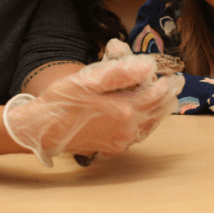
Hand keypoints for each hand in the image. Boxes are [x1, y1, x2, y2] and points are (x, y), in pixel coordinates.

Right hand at [4, 53, 182, 166]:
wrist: (40, 130)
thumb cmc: (61, 101)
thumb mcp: (88, 79)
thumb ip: (120, 72)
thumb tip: (147, 65)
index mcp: (124, 110)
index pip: (157, 95)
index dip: (166, 83)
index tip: (172, 75)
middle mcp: (126, 129)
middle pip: (157, 111)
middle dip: (166, 96)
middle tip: (173, 84)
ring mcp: (120, 141)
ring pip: (149, 125)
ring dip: (157, 110)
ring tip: (163, 98)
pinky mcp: (111, 148)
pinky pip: (137, 135)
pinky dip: (145, 123)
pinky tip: (143, 116)